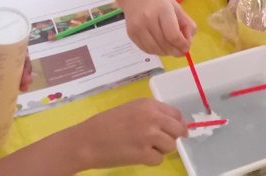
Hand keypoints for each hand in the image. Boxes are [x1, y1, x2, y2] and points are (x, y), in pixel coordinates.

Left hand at [0, 41, 32, 92]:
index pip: (10, 46)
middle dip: (23, 70)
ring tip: (22, 89)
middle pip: (12, 58)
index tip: (25, 71)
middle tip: (26, 84)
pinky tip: (10, 92)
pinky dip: (5, 83)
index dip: (22, 58)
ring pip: (6, 68)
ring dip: (16, 78)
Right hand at [72, 99, 186, 168]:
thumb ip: (150, 113)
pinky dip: (150, 160)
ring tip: (144, 148)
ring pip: (171, 146)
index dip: (177, 124)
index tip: (173, 132)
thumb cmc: (105, 124)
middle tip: (160, 143)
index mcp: (148, 104)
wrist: (86, 140)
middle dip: (172, 138)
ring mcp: (149, 135)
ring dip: (160, 150)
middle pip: (178, 130)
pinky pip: (159, 159)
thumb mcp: (130, 109)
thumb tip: (170, 124)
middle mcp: (152, 117)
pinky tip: (137, 155)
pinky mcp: (144, 153)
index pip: (176, 114)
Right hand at [121, 0, 195, 56]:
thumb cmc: (158, 1)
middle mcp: (148, 19)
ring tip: (171, 48)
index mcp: (163, 10)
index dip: (182, 45)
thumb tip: (188, 42)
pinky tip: (160, 46)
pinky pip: (146, 50)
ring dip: (166, 53)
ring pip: (155, 50)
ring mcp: (138, 27)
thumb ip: (187, 24)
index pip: (173, 35)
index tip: (186, 47)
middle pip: (165, 44)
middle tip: (181, 50)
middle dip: (176, 51)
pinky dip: (156, 51)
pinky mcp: (131, 34)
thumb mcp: (176, 7)